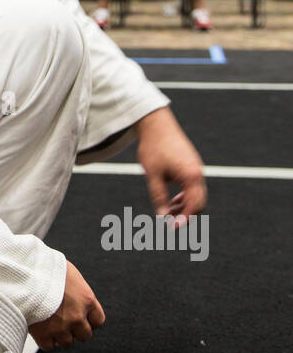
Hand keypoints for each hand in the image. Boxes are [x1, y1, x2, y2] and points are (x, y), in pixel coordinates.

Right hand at [28, 261, 104, 349]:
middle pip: (85, 335)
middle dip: (75, 330)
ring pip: (67, 343)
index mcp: (86, 299)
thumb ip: (75, 288)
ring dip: (60, 336)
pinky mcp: (44, 335)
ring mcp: (61, 328)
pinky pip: (49, 346)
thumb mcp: (68, 272)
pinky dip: (44, 340)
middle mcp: (77, 316)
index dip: (88, 321)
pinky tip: (40, 329)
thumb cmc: (44, 268)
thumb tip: (74, 292)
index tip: (81, 318)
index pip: (98, 321)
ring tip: (50, 325)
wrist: (23, 274)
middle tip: (64, 322)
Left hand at [136, 106, 205, 222]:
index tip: (172, 228)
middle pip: (199, 203)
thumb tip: (162, 217)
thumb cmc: (154, 148)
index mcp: (191, 175)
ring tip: (166, 212)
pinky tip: (171, 202)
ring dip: (183, 207)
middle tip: (169, 224)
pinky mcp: (191, 167)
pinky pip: (192, 188)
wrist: (156, 124)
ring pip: (196, 196)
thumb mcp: (152, 175)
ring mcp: (196, 169)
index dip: (185, 219)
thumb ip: (158, 196)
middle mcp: (197, 173)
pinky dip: (184, 197)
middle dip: (185, 215)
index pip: (194, 205)